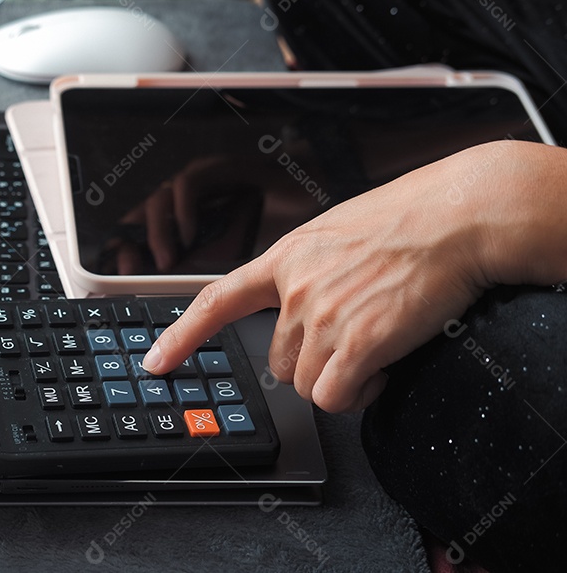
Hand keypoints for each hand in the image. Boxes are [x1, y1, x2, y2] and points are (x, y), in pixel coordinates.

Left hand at [141, 140, 566, 412]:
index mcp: (285, 258)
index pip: (217, 300)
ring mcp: (323, 316)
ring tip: (376, 351)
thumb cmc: (410, 219)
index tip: (156, 362)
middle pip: (278, 361)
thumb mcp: (337, 232)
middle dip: (312, 363)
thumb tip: (303, 303)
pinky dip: (358, 395)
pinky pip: (335, 397)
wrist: (457, 216)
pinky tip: (383, 370)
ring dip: (339, 381)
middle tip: (353, 344)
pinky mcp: (357, 342)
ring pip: (306, 384)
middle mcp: (295, 289)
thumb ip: (309, 270)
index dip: (181, 336)